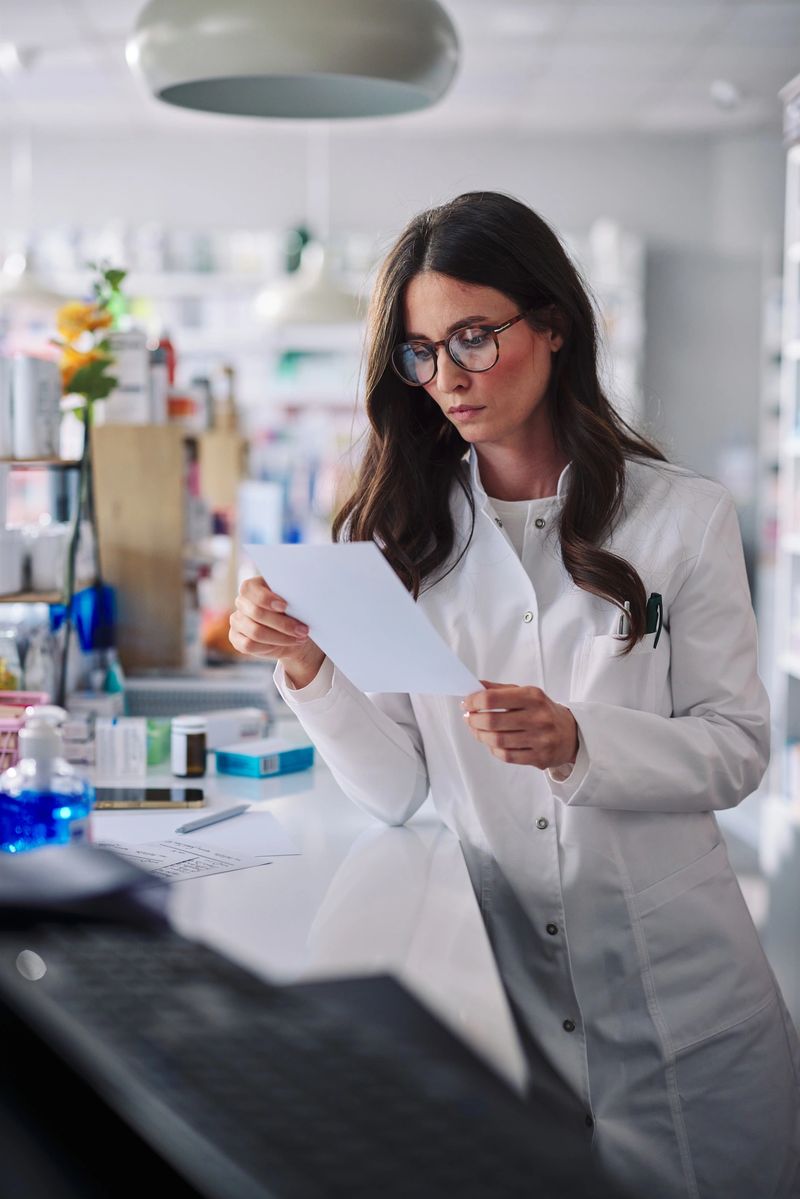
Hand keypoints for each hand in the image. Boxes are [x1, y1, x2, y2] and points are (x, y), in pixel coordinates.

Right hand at [229, 576, 324, 685]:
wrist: (291, 632)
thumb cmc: (293, 611)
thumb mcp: (294, 600)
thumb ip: (291, 596)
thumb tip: (301, 597)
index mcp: (252, 587)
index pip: (249, 589)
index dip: (266, 599)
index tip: (285, 606)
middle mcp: (241, 602)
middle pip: (256, 613)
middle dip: (283, 623)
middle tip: (303, 629)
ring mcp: (237, 621)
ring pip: (255, 632)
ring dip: (281, 637)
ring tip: (299, 638)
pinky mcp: (236, 638)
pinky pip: (249, 645)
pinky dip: (269, 646)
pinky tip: (284, 644)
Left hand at [461, 680, 577, 770]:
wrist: (571, 733)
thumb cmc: (542, 711)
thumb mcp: (526, 693)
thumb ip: (499, 690)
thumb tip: (474, 687)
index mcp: (533, 697)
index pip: (493, 698)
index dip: (474, 701)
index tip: (467, 703)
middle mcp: (538, 717)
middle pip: (493, 721)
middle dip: (474, 720)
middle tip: (469, 718)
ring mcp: (540, 739)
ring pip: (498, 741)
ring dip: (481, 735)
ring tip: (477, 730)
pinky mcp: (539, 757)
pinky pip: (507, 756)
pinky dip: (493, 749)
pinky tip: (491, 742)